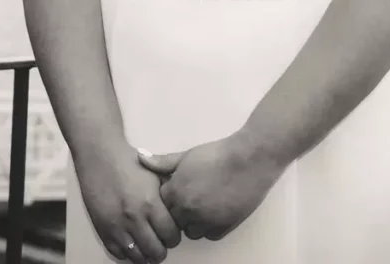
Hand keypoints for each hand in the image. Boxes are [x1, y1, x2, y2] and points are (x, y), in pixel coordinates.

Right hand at [77, 143, 182, 262]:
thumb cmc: (129, 163)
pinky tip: (132, 245)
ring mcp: (117, 227)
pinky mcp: (102, 230)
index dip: (174, 236)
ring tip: (148, 246)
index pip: (171, 235)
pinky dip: (128, 254)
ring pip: (137, 257)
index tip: (172, 232)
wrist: (100, 156)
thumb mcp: (156, 175)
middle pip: (156, 251)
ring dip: (146, 254)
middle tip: (161, 242)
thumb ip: (168, 196)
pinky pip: (118, 254)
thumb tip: (180, 212)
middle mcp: (134, 219)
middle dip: (162, 249)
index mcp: (151, 204)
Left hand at [138, 134, 284, 241]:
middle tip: (194, 195)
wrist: (249, 159)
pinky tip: (217, 209)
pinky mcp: (223, 227)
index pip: (161, 204)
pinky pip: (209, 234)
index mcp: (175, 192)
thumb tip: (140, 156)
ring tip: (205, 203)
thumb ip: (162, 162)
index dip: (170, 196)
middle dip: (179, 210)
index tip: (179, 189)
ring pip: (190, 231)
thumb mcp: (187, 155)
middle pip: (174, 219)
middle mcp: (187, 210)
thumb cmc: (218, 154)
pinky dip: (210, 226)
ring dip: (193, 221)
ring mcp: (205, 221)